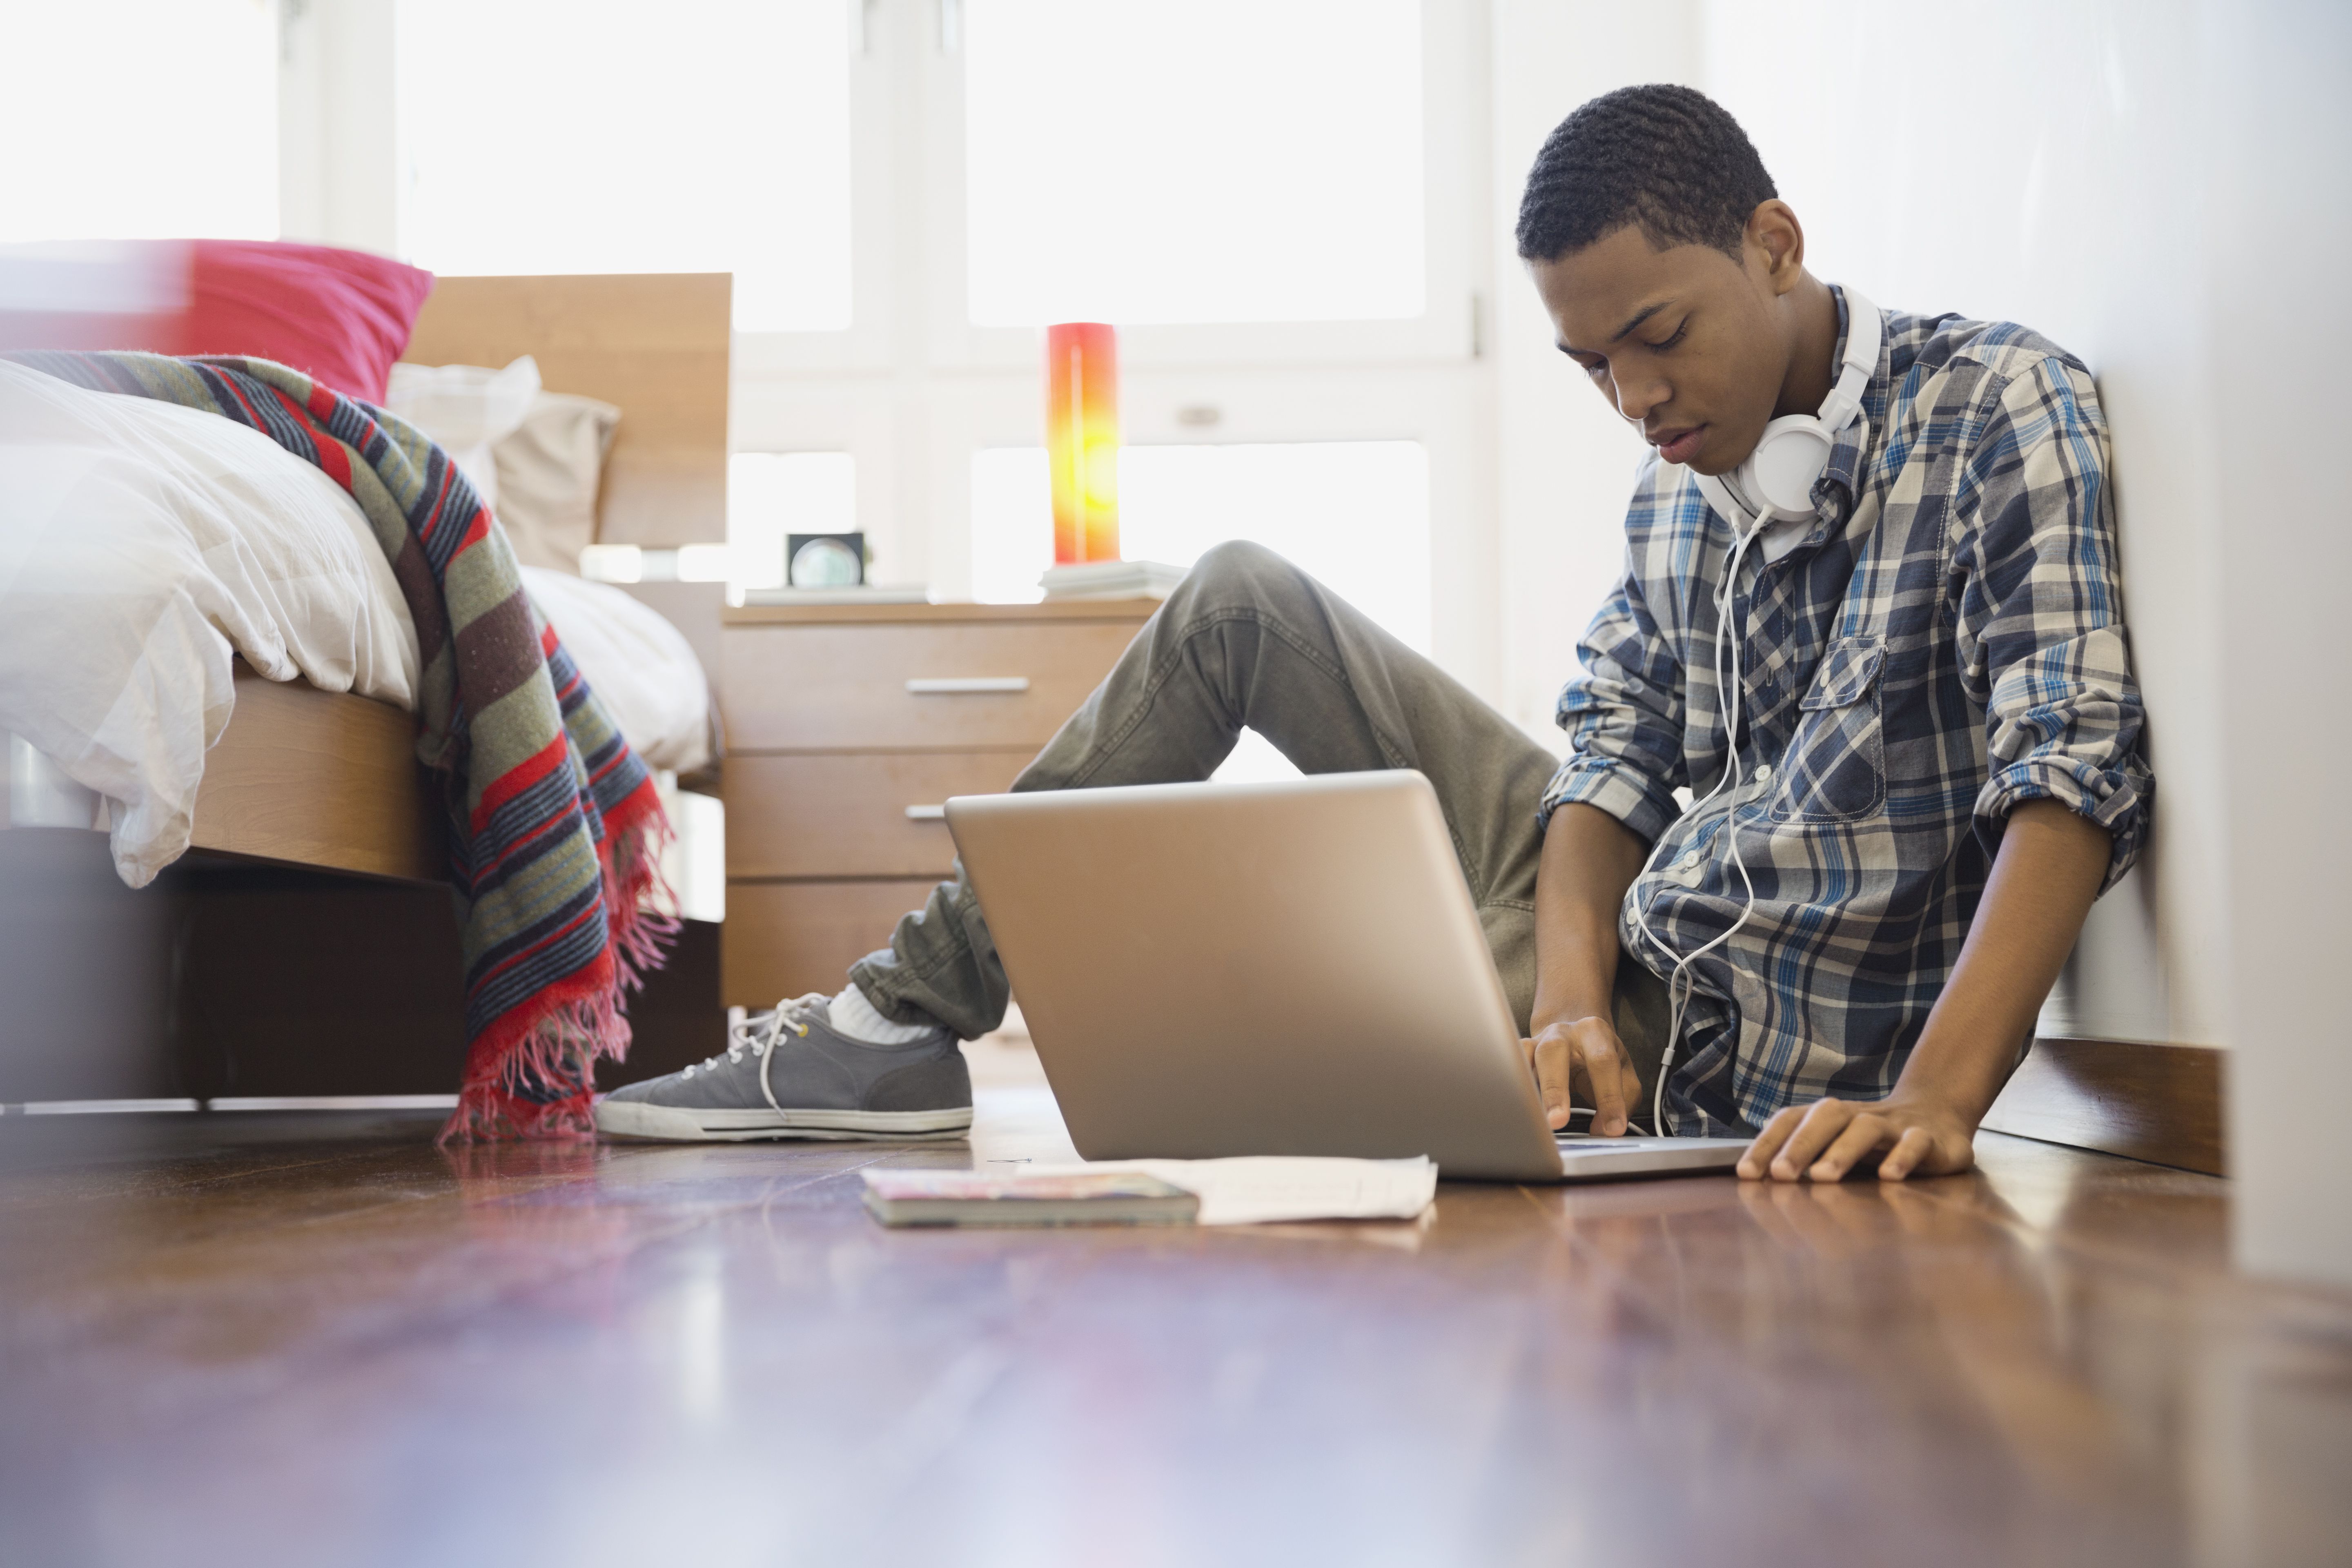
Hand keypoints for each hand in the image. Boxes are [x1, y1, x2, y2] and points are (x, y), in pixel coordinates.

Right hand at [1521, 1016, 1644, 1135]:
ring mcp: (1537, 1041)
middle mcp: (1562, 1032)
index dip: (1609, 1097)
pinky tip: (1519, 1110)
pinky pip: (1511, 1067)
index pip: (1603, 1062)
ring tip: (1536, 1120)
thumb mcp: (1623, 1074)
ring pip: (1526, 1057)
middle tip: (1558, 1122)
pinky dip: (1514, 1087)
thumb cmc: (1599, 1058)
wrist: (1576, 1036)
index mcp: (1594, 1032)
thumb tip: (1601, 1130)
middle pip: (1554, 1051)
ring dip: (1529, 1090)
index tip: (1613, 1128)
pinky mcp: (1522, 1054)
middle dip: (1555, 1089)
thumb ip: (1623, 1101)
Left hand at [1736, 1092, 1977, 1181]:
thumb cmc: (1872, 1139)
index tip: (1746, 1174)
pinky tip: (1890, 1177)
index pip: (1791, 1121)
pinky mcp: (1928, 1137)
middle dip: (1799, 1145)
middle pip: (1825, 1118)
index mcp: (1828, 1117)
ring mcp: (1893, 1124)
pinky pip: (1915, 1141)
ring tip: (1823, 1176)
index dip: (1766, 1144)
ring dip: (1842, 1150)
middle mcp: (1856, 1115)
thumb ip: (1802, 1157)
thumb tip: (1754, 1177)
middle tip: (1780, 1175)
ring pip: (1865, 1128)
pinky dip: (1903, 1155)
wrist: (1936, 1116)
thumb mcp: (1836, 1144)